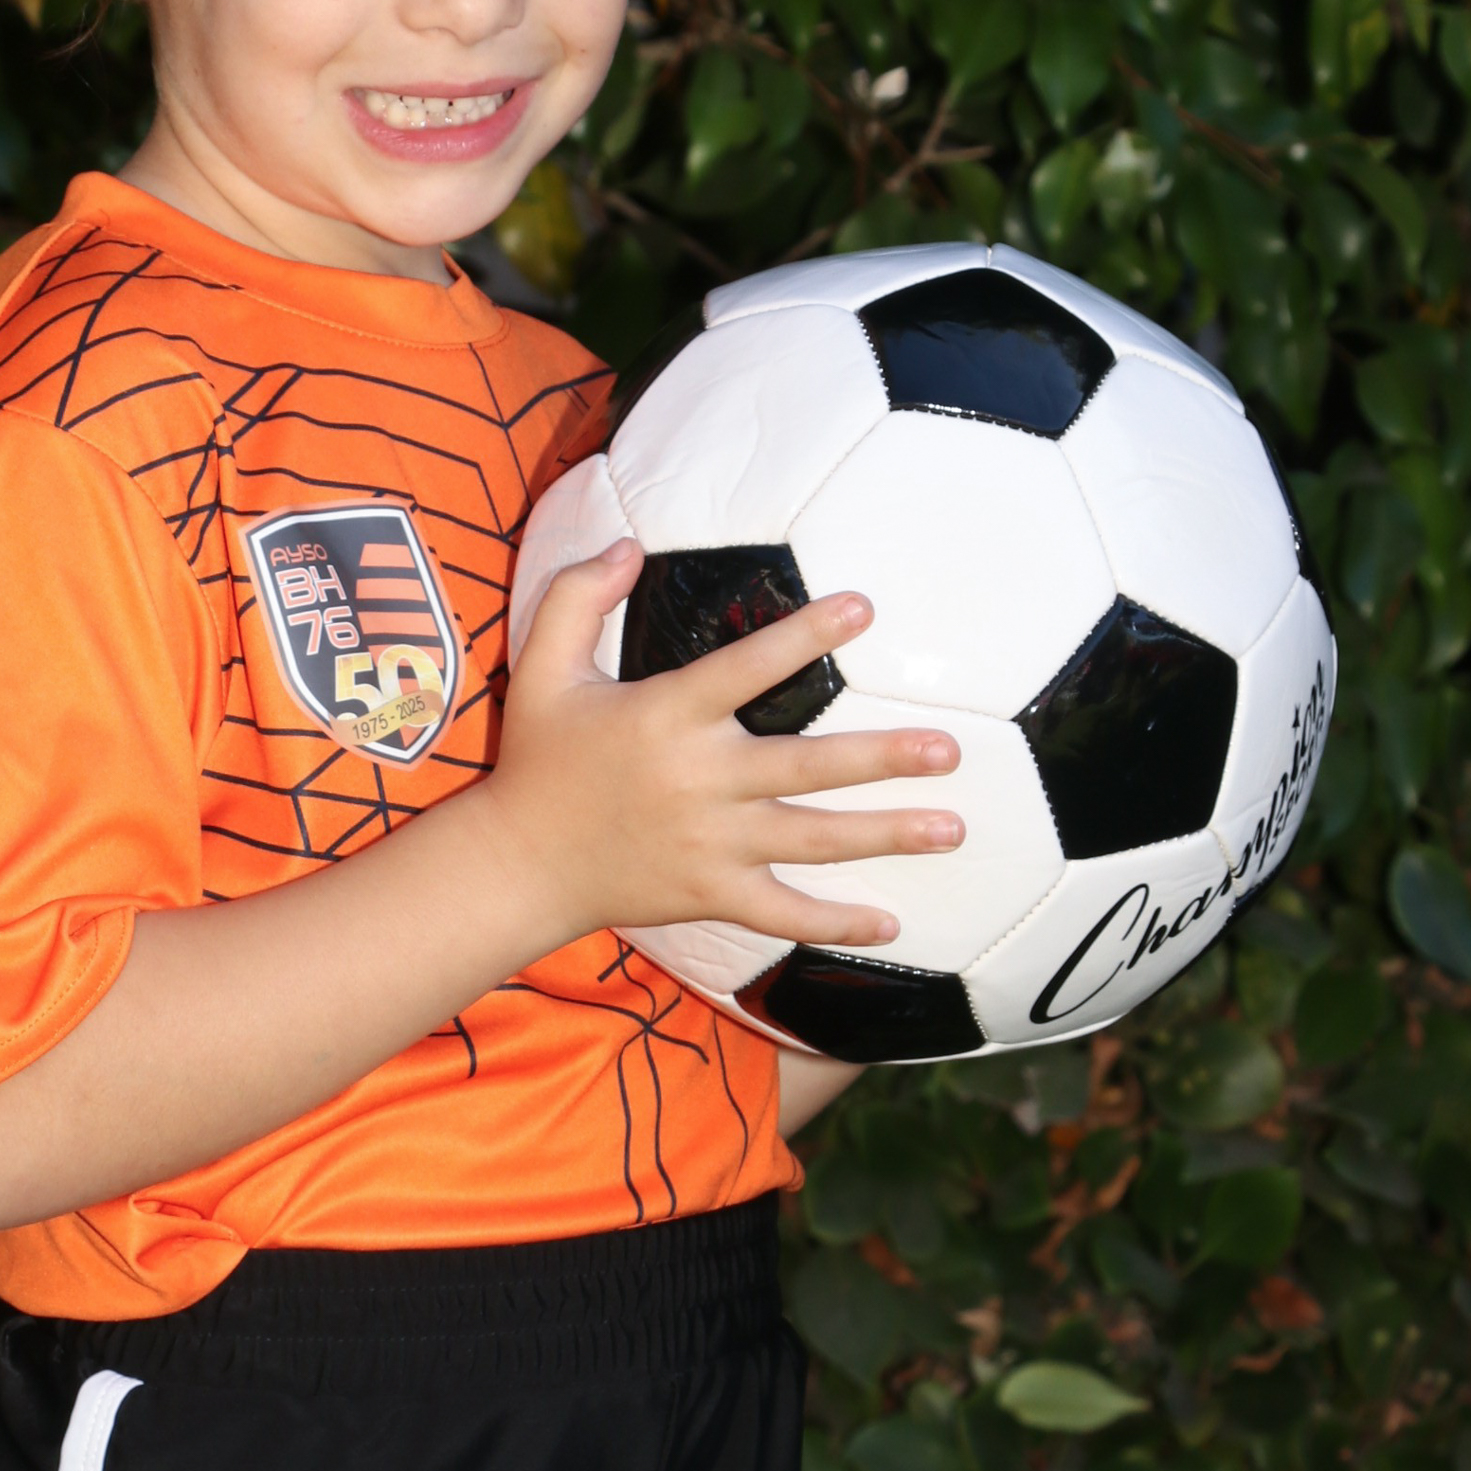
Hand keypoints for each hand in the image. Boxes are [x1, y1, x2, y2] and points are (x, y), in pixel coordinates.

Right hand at [479, 538, 962, 952]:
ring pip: (813, 839)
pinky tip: (892, 921)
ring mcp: (710, 844)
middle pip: (806, 766)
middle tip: (950, 748)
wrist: (517, 863)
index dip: (806, 635)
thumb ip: (578, 595)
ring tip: (953, 827)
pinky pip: (784, 914)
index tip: (864, 608)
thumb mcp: (543, 666)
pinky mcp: (710, 894)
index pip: (748, 668)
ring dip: (886, 835)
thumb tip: (630, 547)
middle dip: (882, 758)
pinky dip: (837, 923)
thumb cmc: (540, 758)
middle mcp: (698, 780)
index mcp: (666, 716)